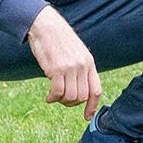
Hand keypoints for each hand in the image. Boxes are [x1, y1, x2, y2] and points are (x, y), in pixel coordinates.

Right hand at [26, 6, 102, 120]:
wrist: (46, 25)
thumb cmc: (58, 39)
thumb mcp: (76, 52)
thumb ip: (80, 68)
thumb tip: (77, 89)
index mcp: (89, 63)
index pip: (96, 90)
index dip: (92, 106)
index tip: (87, 116)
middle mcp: (82, 66)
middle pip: (82, 97)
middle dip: (71, 103)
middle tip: (61, 99)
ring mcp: (70, 67)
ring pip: (70, 97)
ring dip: (61, 101)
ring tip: (53, 96)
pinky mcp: (57, 68)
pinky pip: (58, 92)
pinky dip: (52, 98)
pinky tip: (48, 97)